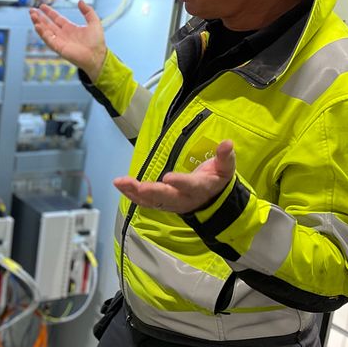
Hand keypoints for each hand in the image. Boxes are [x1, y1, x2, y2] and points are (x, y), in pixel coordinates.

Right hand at [29, 0, 106, 80]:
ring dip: (38, 23)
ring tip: (32, 15)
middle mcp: (63, 34)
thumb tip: (80, 1)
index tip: (42, 6)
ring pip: (46, 31)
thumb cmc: (97, 42)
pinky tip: (37, 26)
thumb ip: (88, 11)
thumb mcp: (94, 21)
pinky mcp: (58, 48)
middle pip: (48, 24)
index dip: (49, 12)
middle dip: (39, 17)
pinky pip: (48, 39)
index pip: (56, 19)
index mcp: (70, 28)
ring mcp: (60, 41)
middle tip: (31, 10)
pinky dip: (42, 33)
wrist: (97, 55)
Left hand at [113, 140, 235, 213]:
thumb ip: (225, 157)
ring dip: (135, 192)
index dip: (180, 182)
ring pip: (151, 201)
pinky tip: (120, 186)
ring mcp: (170, 203)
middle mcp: (183, 199)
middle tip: (137, 186)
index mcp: (199, 188)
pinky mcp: (161, 204)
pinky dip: (132, 195)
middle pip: (166, 197)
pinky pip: (144, 201)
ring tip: (119, 183)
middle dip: (151, 191)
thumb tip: (227, 142)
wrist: (212, 202)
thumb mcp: (225, 169)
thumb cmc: (216, 180)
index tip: (168, 177)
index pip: (190, 185)